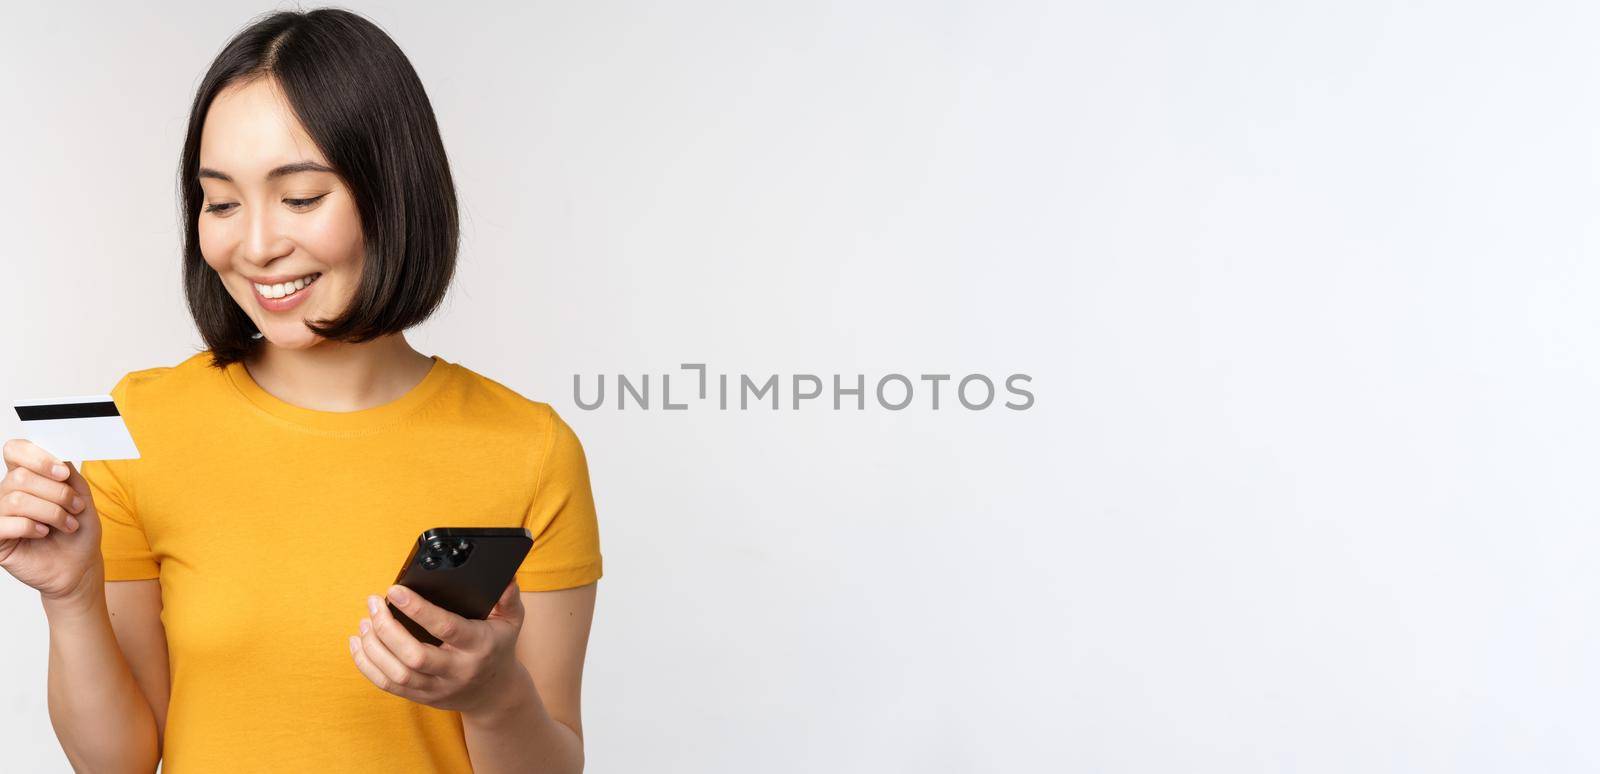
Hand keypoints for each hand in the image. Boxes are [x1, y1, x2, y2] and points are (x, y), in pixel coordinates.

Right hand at [0, 439, 99, 602]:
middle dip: (56, 492)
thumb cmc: (79, 532)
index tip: (62, 473)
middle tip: (76, 507)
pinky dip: (32, 527)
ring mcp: (0, 516)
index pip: (15, 451)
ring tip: (68, 524)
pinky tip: (44, 533)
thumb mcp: (81, 496)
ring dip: (51, 511)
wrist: (81, 566)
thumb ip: (67, 474)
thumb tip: (56, 458)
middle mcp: (9, 494)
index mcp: (28, 478)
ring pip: (16, 499)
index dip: (37, 457)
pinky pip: (6, 523)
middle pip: (19, 477)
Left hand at [349, 580, 527, 714]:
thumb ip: (508, 597)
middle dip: (387, 629)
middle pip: (414, 656)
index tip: (394, 590)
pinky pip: (387, 685)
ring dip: (374, 647)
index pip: (445, 628)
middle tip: (373, 603)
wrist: (495, 692)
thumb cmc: (498, 646)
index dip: (418, 609)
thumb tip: (506, 576)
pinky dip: (367, 665)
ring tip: (365, 621)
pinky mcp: (421, 698)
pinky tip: (358, 643)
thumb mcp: (511, 620)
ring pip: (397, 674)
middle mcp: (457, 671)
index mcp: (478, 646)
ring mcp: (437, 688)